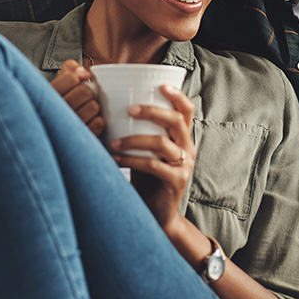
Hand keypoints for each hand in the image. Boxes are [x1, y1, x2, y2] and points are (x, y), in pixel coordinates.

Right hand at [50, 59, 103, 136]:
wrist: (53, 136)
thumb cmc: (59, 104)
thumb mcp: (58, 82)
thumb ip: (69, 69)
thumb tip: (85, 73)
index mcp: (46, 96)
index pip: (71, 78)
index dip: (78, 79)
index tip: (77, 83)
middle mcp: (53, 113)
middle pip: (85, 92)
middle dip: (88, 93)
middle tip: (82, 99)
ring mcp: (66, 128)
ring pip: (93, 107)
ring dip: (94, 107)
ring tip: (85, 110)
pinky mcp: (78, 139)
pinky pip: (99, 123)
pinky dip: (98, 121)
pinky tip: (89, 122)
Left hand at [109, 84, 195, 231]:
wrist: (157, 213)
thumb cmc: (146, 177)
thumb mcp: (146, 151)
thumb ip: (139, 132)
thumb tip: (111, 107)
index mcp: (182, 137)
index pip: (187, 110)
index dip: (177, 95)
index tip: (160, 84)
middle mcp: (187, 148)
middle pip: (176, 120)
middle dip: (152, 111)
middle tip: (129, 109)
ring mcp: (184, 165)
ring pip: (162, 143)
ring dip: (134, 140)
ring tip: (113, 142)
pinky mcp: (176, 182)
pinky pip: (154, 165)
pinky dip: (132, 160)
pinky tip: (116, 158)